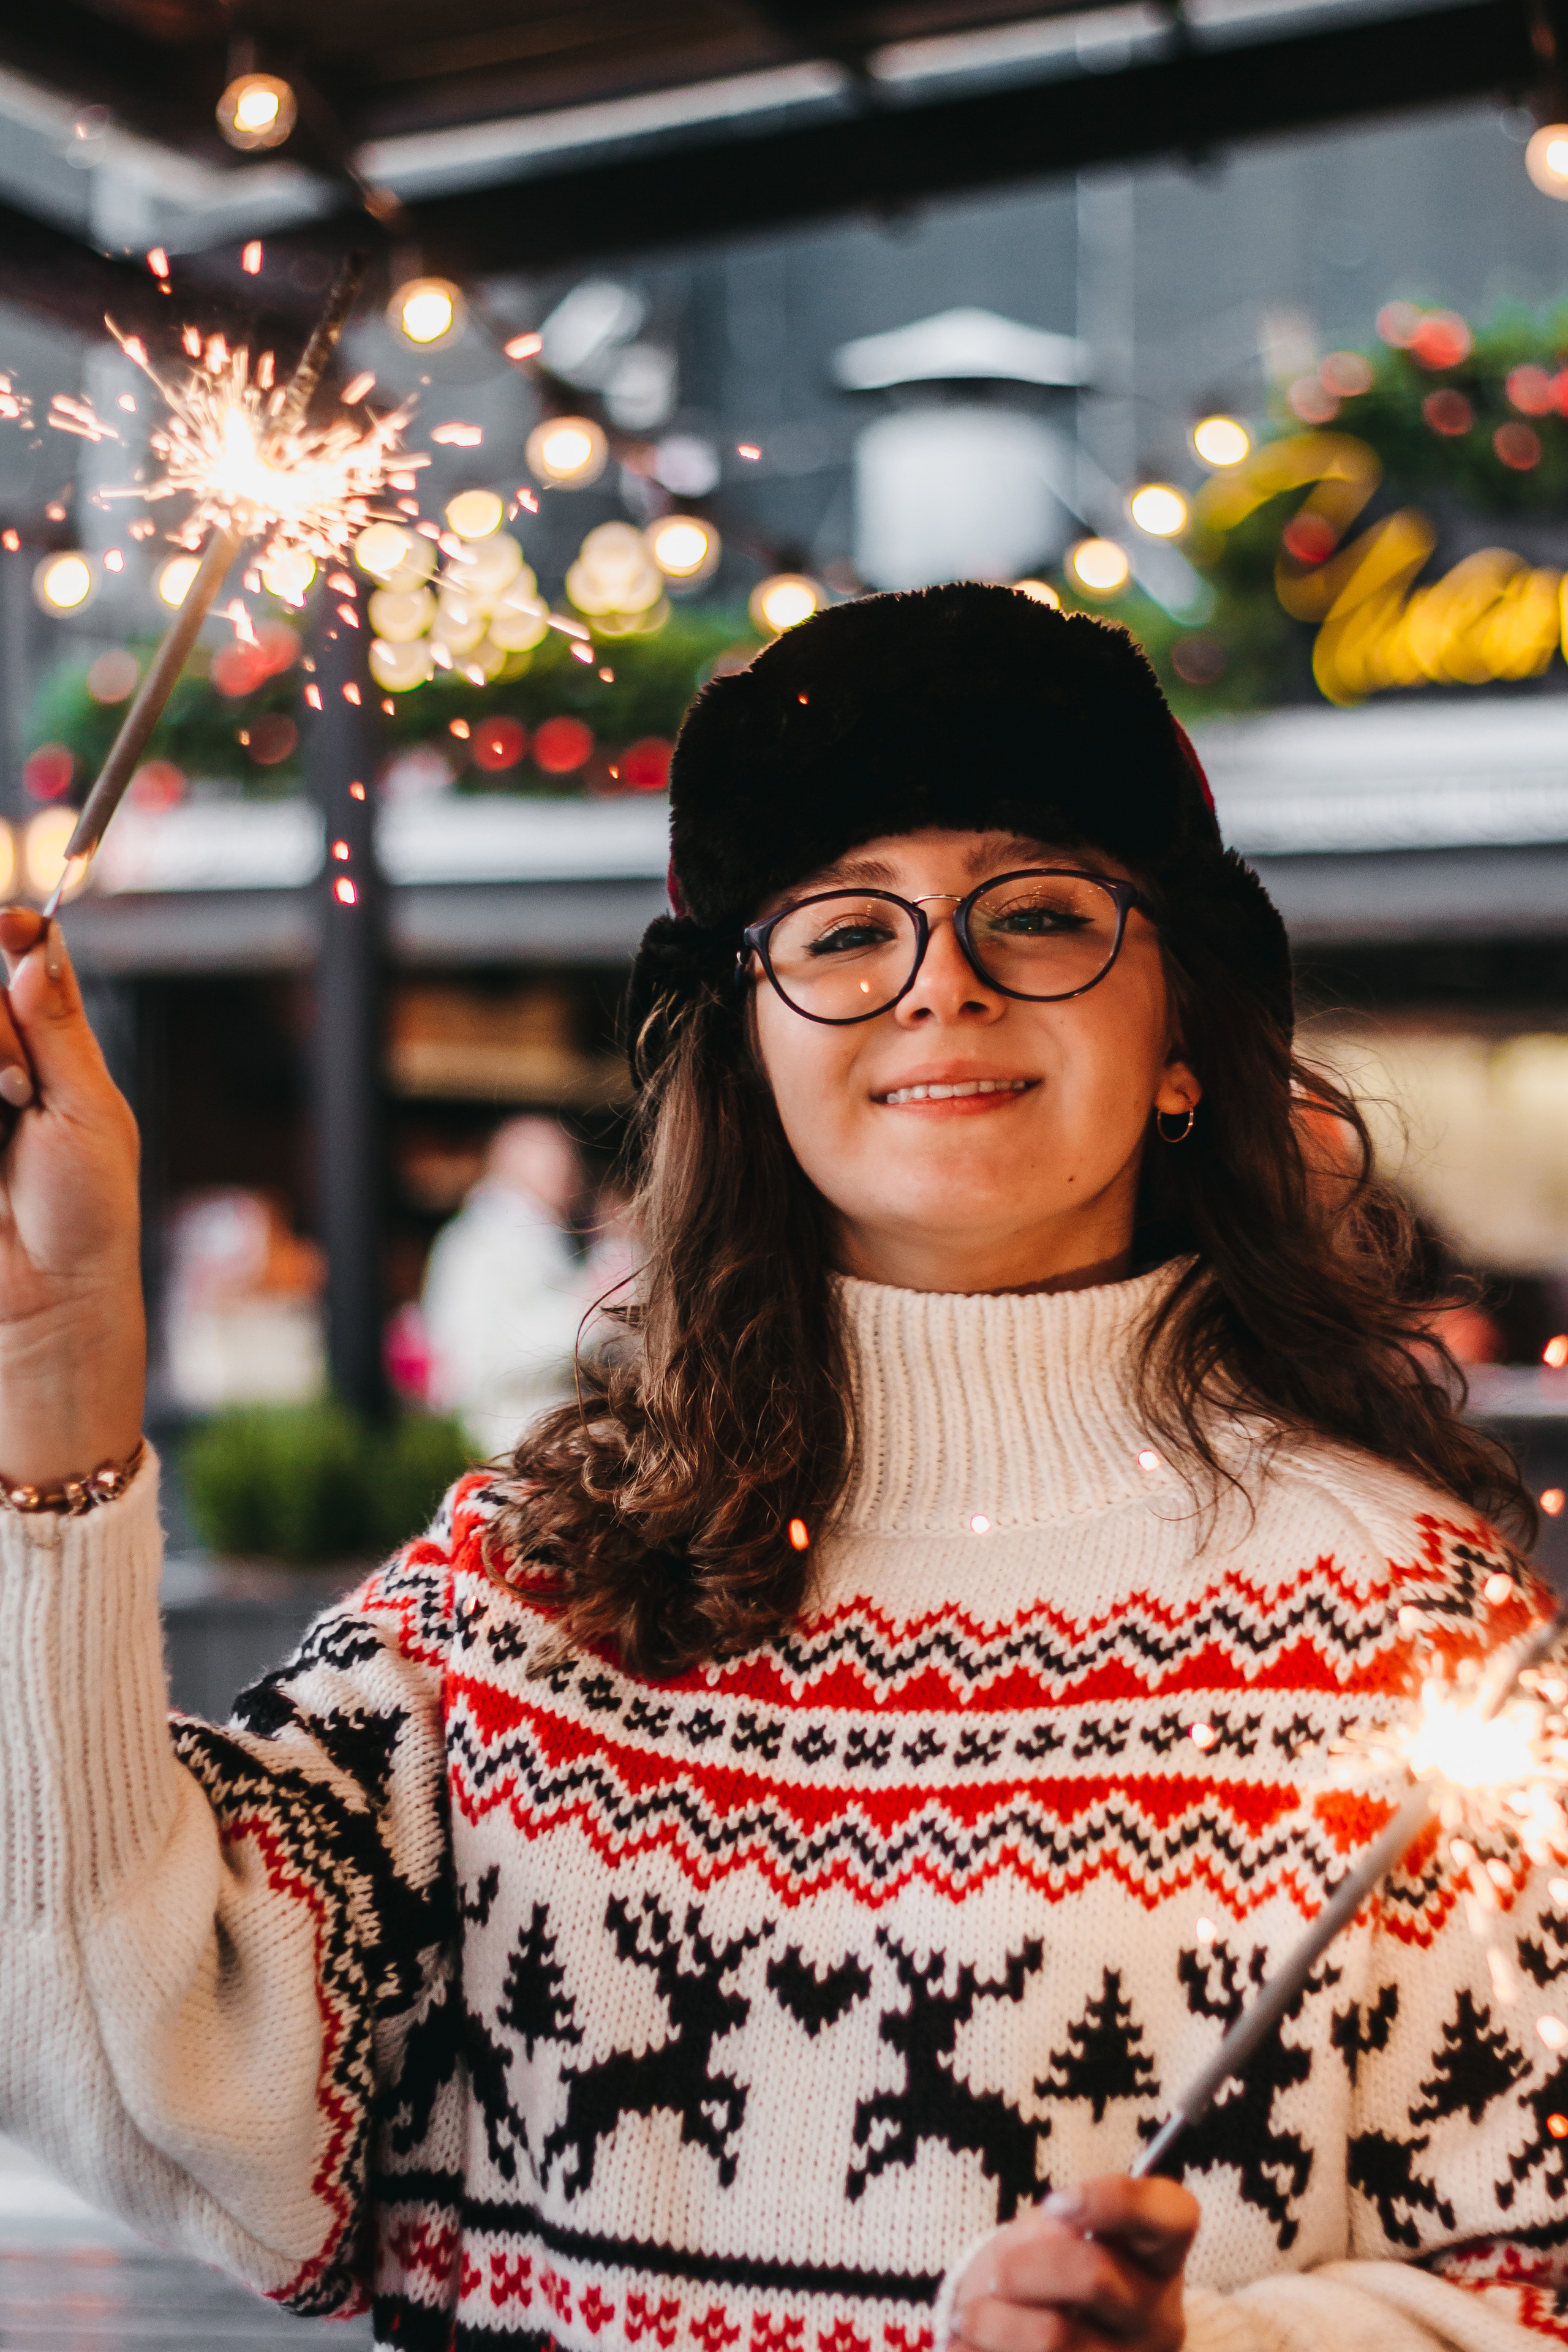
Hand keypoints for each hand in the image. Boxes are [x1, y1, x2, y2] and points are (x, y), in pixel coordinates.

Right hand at [0, 909, 143, 1487]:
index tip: (9, 921)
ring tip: (10, 1112)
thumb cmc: (89, 1212)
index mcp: (61, 1055)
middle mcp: (13, 1067)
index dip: (17, 936)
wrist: (49, 1295)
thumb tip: (37, 955)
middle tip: (19, 1086)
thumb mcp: (88, 1111)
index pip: (30, 968)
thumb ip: (58, 1032)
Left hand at [949, 2174, 1199, 2351]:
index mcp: (1160, 2255)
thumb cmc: (1042, 2271)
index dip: (1113, 2200)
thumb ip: (1056, 2229)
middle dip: (1021, 2268)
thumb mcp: (1050, 2234)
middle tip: (993, 2276)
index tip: (1055, 2203)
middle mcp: (1161, 2316)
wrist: (1027, 2341)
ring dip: (992, 2322)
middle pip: (1094, 2277)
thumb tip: (1057, 2238)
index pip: (1172, 2216)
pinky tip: (968, 2348)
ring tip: (970, 2318)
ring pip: (1054, 2339)